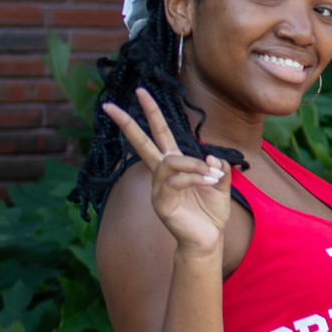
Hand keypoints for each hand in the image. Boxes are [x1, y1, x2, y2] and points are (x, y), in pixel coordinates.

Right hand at [103, 87, 230, 259]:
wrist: (208, 239)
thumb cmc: (211, 213)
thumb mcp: (221, 184)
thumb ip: (218, 167)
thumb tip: (210, 156)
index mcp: (174, 165)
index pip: (159, 134)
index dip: (151, 113)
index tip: (140, 92)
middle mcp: (162, 174)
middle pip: (142, 143)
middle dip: (128, 123)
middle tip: (110, 105)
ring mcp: (158, 189)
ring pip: (169, 162)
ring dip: (194, 166)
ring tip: (213, 177)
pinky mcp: (161, 203)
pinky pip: (175, 181)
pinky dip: (195, 178)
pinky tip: (210, 183)